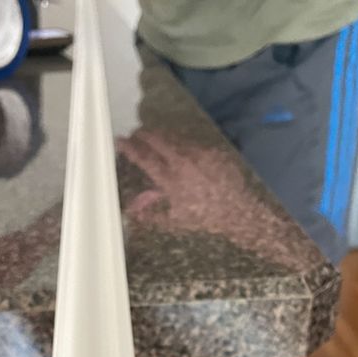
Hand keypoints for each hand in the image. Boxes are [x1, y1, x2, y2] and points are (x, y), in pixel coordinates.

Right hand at [117, 130, 297, 267]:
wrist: (237, 211)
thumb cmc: (203, 218)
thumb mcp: (174, 221)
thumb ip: (150, 214)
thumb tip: (131, 212)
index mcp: (170, 179)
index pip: (145, 158)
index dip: (130, 148)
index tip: (120, 141)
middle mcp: (183, 161)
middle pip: (157, 139)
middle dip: (143, 134)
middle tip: (135, 134)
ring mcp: (199, 153)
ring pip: (174, 137)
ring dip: (161, 135)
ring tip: (153, 136)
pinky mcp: (212, 150)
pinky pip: (192, 142)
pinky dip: (181, 143)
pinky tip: (179, 148)